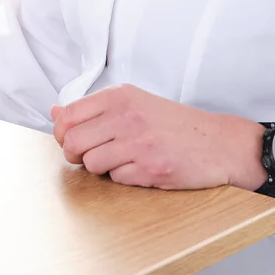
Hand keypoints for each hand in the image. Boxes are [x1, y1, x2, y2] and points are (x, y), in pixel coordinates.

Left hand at [51, 83, 267, 192]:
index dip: (62, 134)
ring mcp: (139, 142)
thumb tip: (54, 112)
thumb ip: (94, 109)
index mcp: (120, 96)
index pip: (68, 116)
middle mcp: (127, 115)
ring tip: (121, 161)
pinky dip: (124, 178)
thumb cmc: (175, 125)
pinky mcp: (151, 167)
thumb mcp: (134, 104)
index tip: (72, 140)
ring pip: (91, 163)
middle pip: (73, 142)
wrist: (220, 143)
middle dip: (76, 155)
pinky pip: (117, 179)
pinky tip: (141, 168)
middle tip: (91, 156)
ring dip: (101, 168)